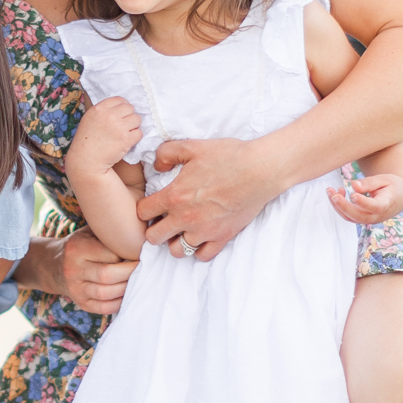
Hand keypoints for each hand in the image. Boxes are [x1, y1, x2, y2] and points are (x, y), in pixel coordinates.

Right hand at [55, 228, 135, 314]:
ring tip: (138, 279)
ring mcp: (75, 289)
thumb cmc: (82, 244)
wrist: (55, 265)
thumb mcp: (90, 232)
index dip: (128, 254)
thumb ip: (109, 232)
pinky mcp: (81, 303)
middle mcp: (73, 270)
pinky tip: (128, 294)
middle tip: (144, 267)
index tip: (141, 252)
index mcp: (76, 248)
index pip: (108, 254)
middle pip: (106, 275)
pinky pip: (103, 308)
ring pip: (105, 293)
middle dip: (130, 272)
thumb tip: (140, 233)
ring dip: (126, 288)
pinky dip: (119, 302)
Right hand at [66, 96, 141, 178]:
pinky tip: (127, 141)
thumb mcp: (89, 119)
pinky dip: (135, 137)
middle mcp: (109, 116)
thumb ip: (103, 111)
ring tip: (125, 133)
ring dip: (133, 126)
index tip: (122, 114)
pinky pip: (139, 133)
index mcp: (99, 109)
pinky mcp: (125, 139)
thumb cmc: (87, 141)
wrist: (86, 160)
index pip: (119, 100)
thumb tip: (121, 106)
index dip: (123, 106)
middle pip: (130, 108)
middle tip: (124, 126)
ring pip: (137, 119)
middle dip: (129, 116)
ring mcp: (118, 127)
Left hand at [135, 137, 278, 260]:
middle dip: (154, 229)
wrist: (260, 169)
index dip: (144, 208)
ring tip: (181, 231)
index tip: (152, 205)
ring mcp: (204, 231)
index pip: (143, 212)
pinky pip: (203, 256)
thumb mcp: (192, 147)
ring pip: (177, 251)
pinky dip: (198, 249)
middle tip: (163, 221)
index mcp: (174, 196)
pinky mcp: (222, 237)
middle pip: (154, 238)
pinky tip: (200, 237)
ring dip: (175, 242)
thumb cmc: (227, 156)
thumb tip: (156, 165)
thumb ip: (167, 153)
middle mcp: (185, 218)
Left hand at [327, 173, 402, 224]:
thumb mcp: (384, 179)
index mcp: (386, 204)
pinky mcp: (363, 219)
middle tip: (333, 193)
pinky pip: (348, 216)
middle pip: (359, 216)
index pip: (375, 207)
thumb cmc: (392, 185)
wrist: (400, 196)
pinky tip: (338, 192)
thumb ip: (369, 182)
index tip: (352, 194)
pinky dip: (340, 206)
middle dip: (343, 206)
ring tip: (330, 190)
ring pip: (350, 218)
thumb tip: (353, 185)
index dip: (363, 203)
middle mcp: (377, 216)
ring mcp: (370, 219)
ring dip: (337, 206)